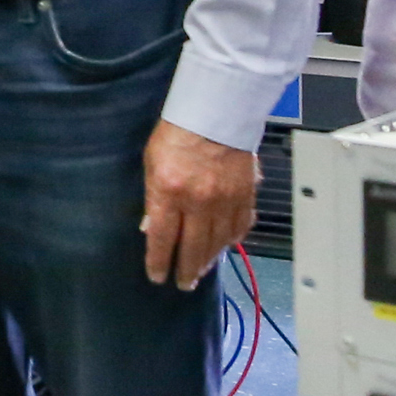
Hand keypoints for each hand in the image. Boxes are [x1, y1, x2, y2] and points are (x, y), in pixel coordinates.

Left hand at [141, 123, 258, 290]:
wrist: (216, 111)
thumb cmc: (179, 131)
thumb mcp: (151, 163)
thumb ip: (152, 198)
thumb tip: (150, 227)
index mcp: (169, 191)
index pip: (162, 238)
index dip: (158, 262)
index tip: (157, 276)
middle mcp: (198, 201)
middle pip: (192, 248)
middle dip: (186, 270)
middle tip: (183, 283)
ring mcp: (224, 200)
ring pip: (217, 243)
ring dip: (208, 260)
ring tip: (200, 270)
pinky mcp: (245, 195)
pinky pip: (239, 227)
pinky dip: (231, 240)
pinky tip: (224, 246)